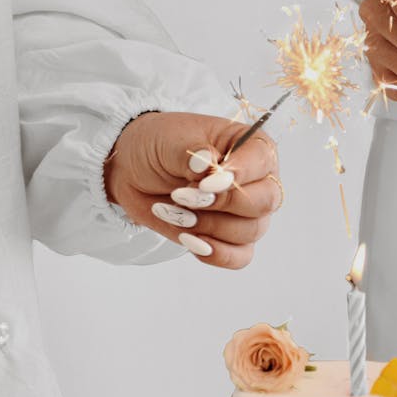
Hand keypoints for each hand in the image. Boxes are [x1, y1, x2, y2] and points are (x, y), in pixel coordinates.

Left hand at [104, 112, 280, 268]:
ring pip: (250, 231)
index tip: (205, 183)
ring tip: (176, 213)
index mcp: (250, 145)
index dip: (238, 175)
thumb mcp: (169, 140)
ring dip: (209, 226)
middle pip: (264, 202)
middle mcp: (256, 180)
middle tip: (183, 196)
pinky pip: (240, 257)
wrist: (133, 171)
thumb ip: (192, 153)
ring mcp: (247, 212)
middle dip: (223, 204)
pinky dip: (215, 253)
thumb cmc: (158, 147)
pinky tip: (189, 240)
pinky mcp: (231, 238)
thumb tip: (208, 166)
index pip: (263, 160)